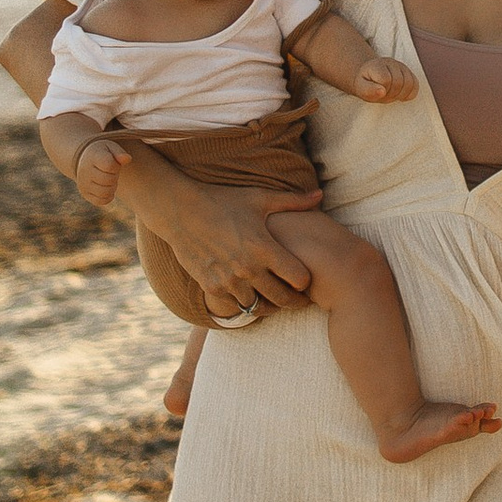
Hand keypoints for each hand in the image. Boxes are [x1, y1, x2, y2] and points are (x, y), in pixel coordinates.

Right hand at [73, 137, 125, 208]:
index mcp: (92, 157)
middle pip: (109, 180)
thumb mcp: (110, 147)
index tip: (113, 163)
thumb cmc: (102, 153)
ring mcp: (83, 184)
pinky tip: (106, 187)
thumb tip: (127, 159)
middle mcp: (84, 171)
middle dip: (115, 176)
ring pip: (106, 192)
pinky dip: (108, 196)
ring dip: (112, 187)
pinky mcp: (85, 194)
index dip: (116, 166)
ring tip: (109, 178)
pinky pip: (102, 201)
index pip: (110, 166)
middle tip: (111, 171)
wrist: (84, 159)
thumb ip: (120, 153)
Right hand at [123, 157, 318, 314]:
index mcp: (264, 247)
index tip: (306, 279)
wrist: (180, 211)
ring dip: (269, 305)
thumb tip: (321, 194)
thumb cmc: (224, 201)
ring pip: (258, 307)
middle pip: (282, 299)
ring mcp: (228, 280)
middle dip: (295, 302)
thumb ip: (293, 201)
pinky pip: (235, 305)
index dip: (306, 281)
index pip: (299, 278)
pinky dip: (245, 302)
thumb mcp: (260, 198)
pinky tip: (251, 294)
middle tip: (300, 301)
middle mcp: (247, 268)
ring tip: (276, 299)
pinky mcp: (211, 287)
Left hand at [355, 56, 420, 102]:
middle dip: (391, 94)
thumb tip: (382, 92)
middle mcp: (391, 62)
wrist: (370, 76)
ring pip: (409, 84)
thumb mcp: (360, 88)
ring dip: (400, 95)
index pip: (386, 80)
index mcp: (377, 65)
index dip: (381, 90)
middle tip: (383, 95)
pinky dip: (409, 94)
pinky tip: (400, 95)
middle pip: (399, 83)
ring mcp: (401, 66)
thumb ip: (368, 90)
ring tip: (390, 94)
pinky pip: (415, 85)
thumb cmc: (365, 84)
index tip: (376, 91)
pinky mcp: (409, 73)